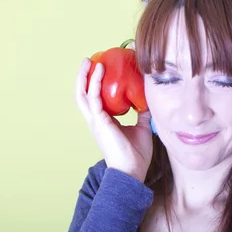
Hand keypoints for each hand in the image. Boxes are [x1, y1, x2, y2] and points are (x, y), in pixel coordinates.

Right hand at [74, 58, 152, 182]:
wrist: (133, 171)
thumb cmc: (136, 154)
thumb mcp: (142, 128)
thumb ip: (142, 114)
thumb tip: (148, 100)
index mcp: (104, 121)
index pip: (95, 98)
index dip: (96, 84)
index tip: (102, 68)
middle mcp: (96, 120)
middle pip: (83, 94)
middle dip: (84, 76)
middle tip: (89, 60)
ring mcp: (95, 121)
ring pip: (82, 94)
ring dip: (84, 76)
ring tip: (89, 61)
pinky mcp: (99, 121)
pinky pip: (93, 98)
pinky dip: (95, 82)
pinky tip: (100, 70)